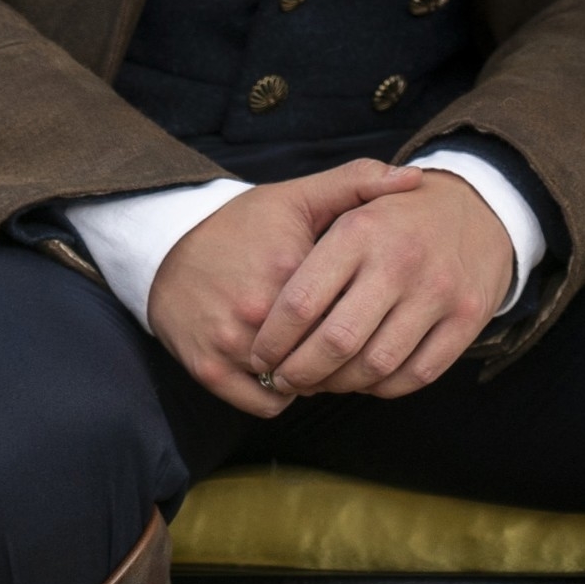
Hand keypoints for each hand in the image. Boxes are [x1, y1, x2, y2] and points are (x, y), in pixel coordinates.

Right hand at [147, 161, 422, 413]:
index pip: (351, 312)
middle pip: (327, 353)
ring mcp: (230, 344)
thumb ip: (359, 183)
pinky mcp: (208, 370)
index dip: (367, 316)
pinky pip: (265, 404)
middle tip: (348, 338)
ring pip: (298, 383)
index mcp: (288, 269)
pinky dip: (280, 394)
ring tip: (318, 353)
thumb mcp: (300, 197)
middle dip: (343, 352)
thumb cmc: (244, 224)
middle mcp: (257, 311)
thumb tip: (416, 179)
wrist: (168, 247)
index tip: (369, 309)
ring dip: (314, 376)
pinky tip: (286, 369)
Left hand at [247, 169, 513, 398]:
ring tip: (320, 381)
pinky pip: (416, 374)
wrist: (479, 207)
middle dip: (299, 372)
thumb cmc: (397, 218)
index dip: (272, 341)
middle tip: (284, 379)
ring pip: (375, 366)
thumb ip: (304, 245)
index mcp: (361, 231)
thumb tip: (262, 309)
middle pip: (336, 342)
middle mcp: (400, 261)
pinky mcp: (468, 317)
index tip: (260, 355)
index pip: (301, 302)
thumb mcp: (352, 203)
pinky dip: (383, 387)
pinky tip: (364, 378)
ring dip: (339, 385)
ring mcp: (438, 291)